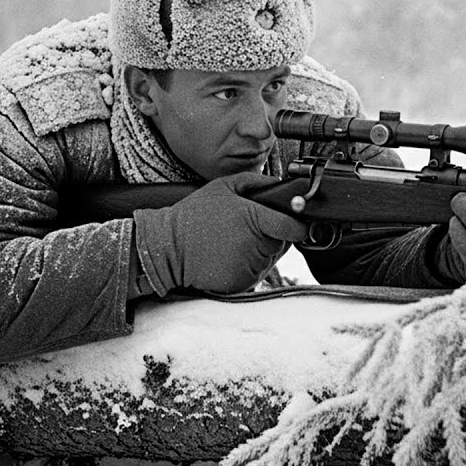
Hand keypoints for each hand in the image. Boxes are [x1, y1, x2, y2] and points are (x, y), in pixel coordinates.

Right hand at [133, 172, 307, 294]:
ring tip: (233, 241)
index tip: (296, 224)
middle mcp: (256, 246)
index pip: (294, 228)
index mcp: (255, 220)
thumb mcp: (222, 186)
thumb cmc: (193, 216)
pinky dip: (249, 265)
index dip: (298, 226)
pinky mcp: (242, 283)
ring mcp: (250, 268)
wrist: (167, 250)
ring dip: (261, 250)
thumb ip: (255, 181)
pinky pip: (257, 272)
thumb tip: (280, 185)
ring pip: (271, 258)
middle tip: (246, 227)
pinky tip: (229, 255)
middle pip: (283, 242)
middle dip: (273, 234)